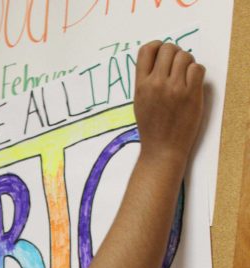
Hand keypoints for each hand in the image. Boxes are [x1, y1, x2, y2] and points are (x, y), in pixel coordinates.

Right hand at [134, 41, 204, 168]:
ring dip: (187, 63)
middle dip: (175, 54)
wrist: (162, 151)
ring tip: (185, 77)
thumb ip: (146, 80)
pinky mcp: (190, 94)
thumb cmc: (152, 129)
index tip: (163, 55)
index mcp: (141, 85)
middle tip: (177, 68)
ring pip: (185, 56)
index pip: (147, 49)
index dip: (157, 46)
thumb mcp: (139, 103)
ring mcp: (174, 89)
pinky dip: (197, 73)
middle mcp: (156, 84)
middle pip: (168, 48)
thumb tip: (160, 59)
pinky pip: (197, 68)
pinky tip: (192, 84)